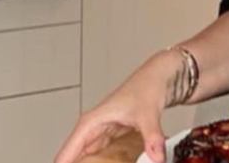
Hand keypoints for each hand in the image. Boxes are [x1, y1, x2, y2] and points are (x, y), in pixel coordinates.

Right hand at [54, 50, 180, 162]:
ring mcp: (104, 132)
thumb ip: (152, 137)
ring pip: (89, 158)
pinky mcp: (115, 135)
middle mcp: (94, 127)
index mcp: (91, 121)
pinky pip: (105, 156)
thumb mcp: (148, 113)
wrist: (160, 75)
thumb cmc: (147, 84)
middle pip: (76, 157)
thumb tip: (156, 157)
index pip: (67, 153)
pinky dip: (107, 162)